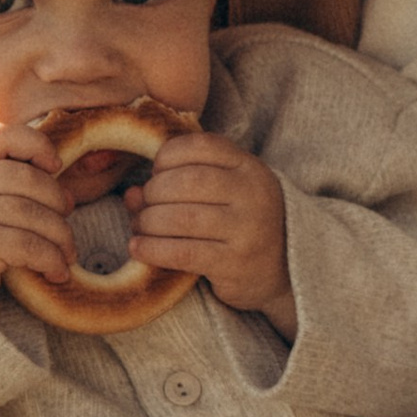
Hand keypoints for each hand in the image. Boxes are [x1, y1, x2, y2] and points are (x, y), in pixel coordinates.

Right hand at [0, 120, 71, 310]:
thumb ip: (4, 182)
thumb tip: (68, 177)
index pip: (4, 135)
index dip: (38, 145)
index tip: (55, 166)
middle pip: (28, 179)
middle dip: (58, 200)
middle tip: (66, 217)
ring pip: (33, 214)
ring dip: (61, 236)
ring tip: (66, 253)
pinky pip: (30, 246)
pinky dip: (52, 260)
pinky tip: (56, 272)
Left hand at [129, 132, 293, 328]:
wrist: (285, 269)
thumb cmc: (241, 224)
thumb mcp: (222, 193)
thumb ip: (179, 184)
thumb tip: (131, 194)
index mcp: (250, 168)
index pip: (201, 146)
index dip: (168, 156)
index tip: (158, 172)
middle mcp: (253, 194)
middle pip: (187, 181)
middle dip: (154, 193)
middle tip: (147, 206)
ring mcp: (247, 230)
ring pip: (181, 218)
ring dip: (149, 222)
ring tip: (142, 228)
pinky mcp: (234, 263)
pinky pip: (182, 252)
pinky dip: (152, 249)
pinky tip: (138, 248)